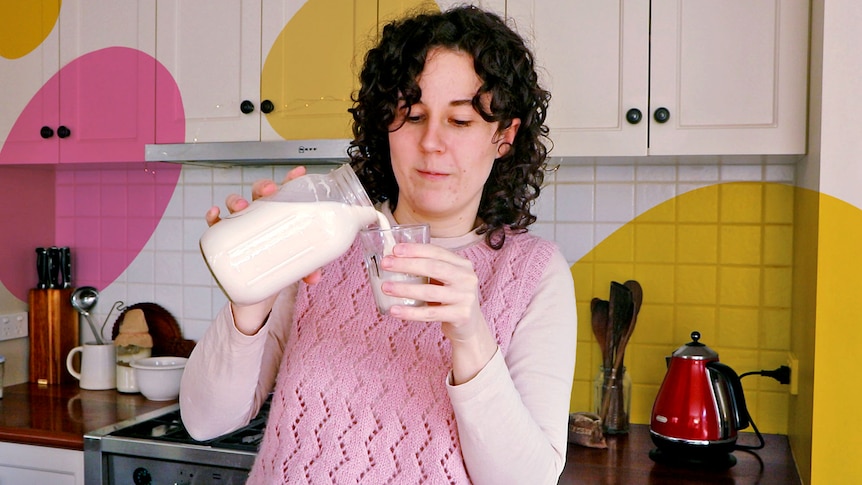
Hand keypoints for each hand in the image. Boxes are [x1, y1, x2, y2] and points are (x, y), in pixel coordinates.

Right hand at [205, 166, 321, 334]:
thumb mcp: (294, 267)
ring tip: (241, 206)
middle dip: (263, 186)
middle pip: (259, 192)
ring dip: (237, 200)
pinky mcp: (224, 239)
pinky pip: (215, 224)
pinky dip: (213, 217)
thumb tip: (314, 277)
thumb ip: (306, 269)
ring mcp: (241, 225)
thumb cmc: (277, 264)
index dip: (290, 180)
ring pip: (236, 203)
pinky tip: (215, 214)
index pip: (285, 192)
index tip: (298, 173)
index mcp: (279, 214)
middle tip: (270, 191)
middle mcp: (259, 214)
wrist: (257, 289)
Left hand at [379, 243, 497, 383]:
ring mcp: (465, 297)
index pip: (437, 252)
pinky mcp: (461, 315)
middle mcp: (466, 278)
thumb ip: (429, 269)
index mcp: (462, 264)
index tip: (395, 250)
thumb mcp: (446, 280)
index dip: (415, 249)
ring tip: (385, 287)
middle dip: (407, 264)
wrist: (470, 325)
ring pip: (430, 292)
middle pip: (433, 268)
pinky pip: (430, 314)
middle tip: (386, 264)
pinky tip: (394, 310)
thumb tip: (394, 259)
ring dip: (404, 289)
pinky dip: (410, 312)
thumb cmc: (450, 298)